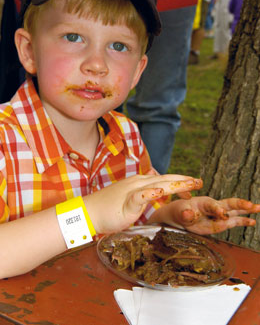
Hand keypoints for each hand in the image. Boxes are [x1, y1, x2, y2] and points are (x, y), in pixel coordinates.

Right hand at [84, 174, 202, 233]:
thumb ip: (144, 195)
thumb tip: (156, 191)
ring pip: (157, 185)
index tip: (194, 186)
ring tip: (189, 185)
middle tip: (200, 182)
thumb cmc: (108, 209)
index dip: (180, 182)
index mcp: (140, 184)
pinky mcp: (125, 201)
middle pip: (165, 179)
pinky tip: (161, 192)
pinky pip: (139, 196)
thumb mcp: (131, 201)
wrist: (88, 212)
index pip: (164, 180)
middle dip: (184, 181)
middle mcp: (138, 183)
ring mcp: (132, 191)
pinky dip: (151, 193)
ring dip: (174, 185)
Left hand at [167, 197, 259, 234]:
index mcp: (204, 202)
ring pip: (235, 211)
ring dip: (247, 210)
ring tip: (259, 208)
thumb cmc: (180, 211)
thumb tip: (188, 214)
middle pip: (229, 204)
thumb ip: (185, 213)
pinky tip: (253, 221)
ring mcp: (219, 215)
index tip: (222, 215)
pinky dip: (243, 221)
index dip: (218, 210)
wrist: (181, 215)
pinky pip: (234, 221)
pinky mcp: (221, 223)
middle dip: (241, 204)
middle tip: (252, 205)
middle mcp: (215, 207)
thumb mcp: (181, 212)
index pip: (213, 206)